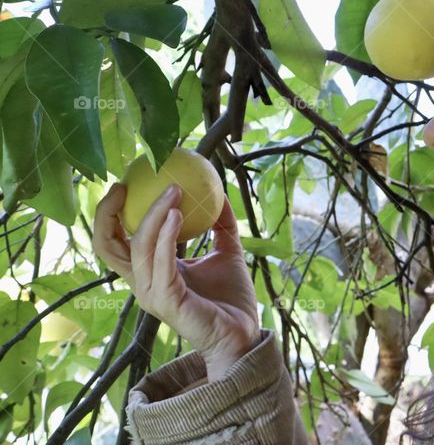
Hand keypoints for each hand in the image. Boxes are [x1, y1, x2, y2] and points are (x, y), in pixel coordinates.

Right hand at [93, 182, 260, 381]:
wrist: (243, 333)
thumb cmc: (230, 298)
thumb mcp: (226, 252)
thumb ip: (220, 225)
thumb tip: (219, 193)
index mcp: (150, 271)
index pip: (116, 240)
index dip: (111, 213)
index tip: (125, 182)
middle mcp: (143, 283)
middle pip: (107, 246)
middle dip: (108, 213)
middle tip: (126, 183)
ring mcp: (151, 294)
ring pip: (137, 248)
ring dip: (154, 215)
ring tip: (173, 191)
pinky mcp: (166, 302)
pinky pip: (161, 264)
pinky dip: (166, 237)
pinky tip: (179, 215)